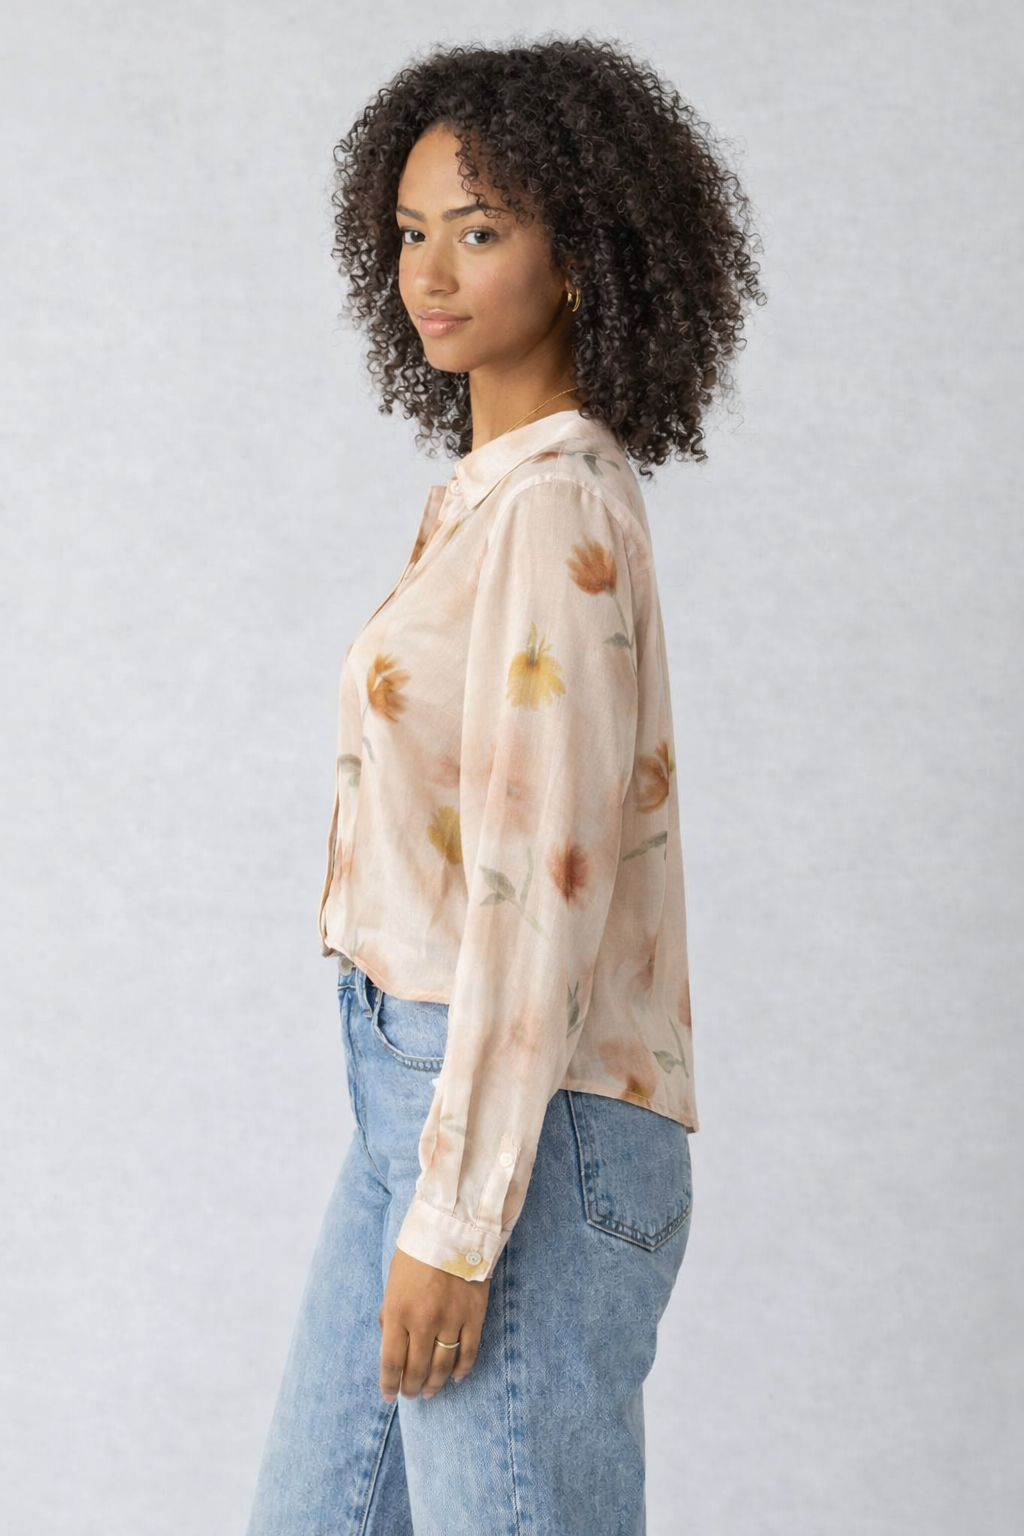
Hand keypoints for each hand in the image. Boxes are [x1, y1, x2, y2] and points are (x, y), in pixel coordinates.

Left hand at [379, 1247, 490, 1401]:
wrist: (452, 1228)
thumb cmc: (416, 1254)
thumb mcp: (393, 1284)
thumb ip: (390, 1317)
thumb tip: (392, 1349)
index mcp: (397, 1311)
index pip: (391, 1362)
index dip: (389, 1384)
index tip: (389, 1395)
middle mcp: (423, 1320)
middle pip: (416, 1369)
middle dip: (411, 1388)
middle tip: (410, 1394)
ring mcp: (451, 1319)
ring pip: (442, 1367)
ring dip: (434, 1384)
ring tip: (429, 1392)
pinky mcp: (474, 1315)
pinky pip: (468, 1353)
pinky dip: (462, 1370)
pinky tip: (455, 1377)